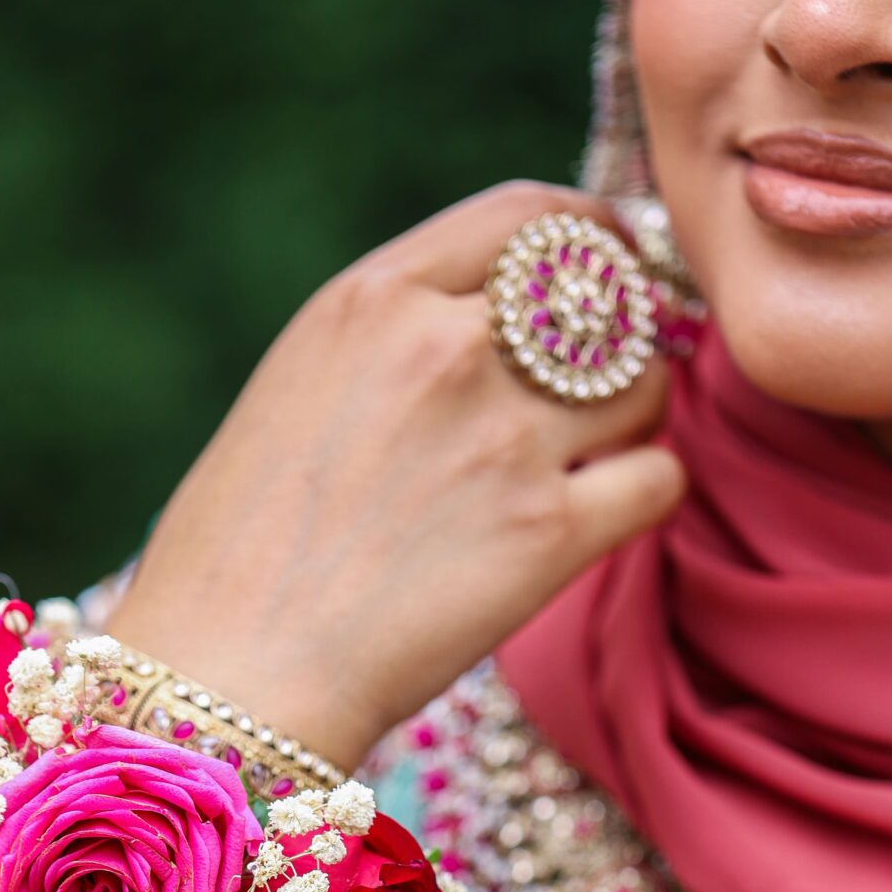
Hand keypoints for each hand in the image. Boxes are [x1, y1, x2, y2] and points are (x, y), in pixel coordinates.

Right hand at [108, 181, 683, 771]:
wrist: (232, 676)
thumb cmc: (235, 556)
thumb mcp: (296, 390)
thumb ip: (394, 342)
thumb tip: (491, 333)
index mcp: (373, 299)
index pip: (530, 215)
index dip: (590, 241)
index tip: (606, 274)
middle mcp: (447, 348)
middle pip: (604, 297)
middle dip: (622, 333)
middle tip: (612, 379)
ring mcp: (506, 439)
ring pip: (646, 386)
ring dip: (634, 419)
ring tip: (592, 461)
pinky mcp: (550, 536)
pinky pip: (659, 479)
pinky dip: (646, 492)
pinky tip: (602, 518)